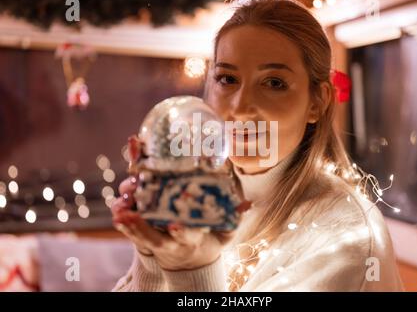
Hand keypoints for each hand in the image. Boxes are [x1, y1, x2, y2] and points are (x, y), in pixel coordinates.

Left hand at [111, 175, 247, 270]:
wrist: (194, 262)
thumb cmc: (210, 242)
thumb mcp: (225, 235)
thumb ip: (234, 219)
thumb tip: (248, 203)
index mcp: (193, 241)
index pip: (187, 235)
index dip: (182, 230)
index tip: (175, 223)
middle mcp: (173, 244)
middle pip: (157, 239)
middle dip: (145, 227)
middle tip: (133, 214)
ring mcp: (159, 245)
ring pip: (141, 237)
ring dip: (129, 225)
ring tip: (119, 211)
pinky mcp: (149, 244)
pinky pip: (135, 237)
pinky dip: (126, 227)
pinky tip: (117, 214)